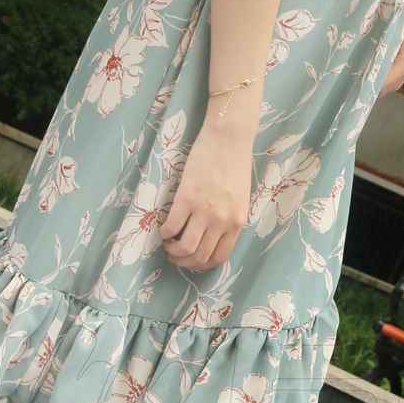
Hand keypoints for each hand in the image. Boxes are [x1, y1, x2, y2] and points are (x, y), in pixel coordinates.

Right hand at [160, 126, 251, 271]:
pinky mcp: (186, 198)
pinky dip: (164, 233)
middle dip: (184, 261)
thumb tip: (212, 235)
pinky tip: (163, 228)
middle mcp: (222, 221)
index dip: (202, 264)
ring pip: (185, 248)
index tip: (192, 259)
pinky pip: (171, 226)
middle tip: (174, 254)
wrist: (229, 138)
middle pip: (200, 256)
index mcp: (237, 222)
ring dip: (172, 251)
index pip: (219, 257)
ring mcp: (204, 211)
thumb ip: (229, 219)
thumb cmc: (235, 165)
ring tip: (167, 244)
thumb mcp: (240, 199)